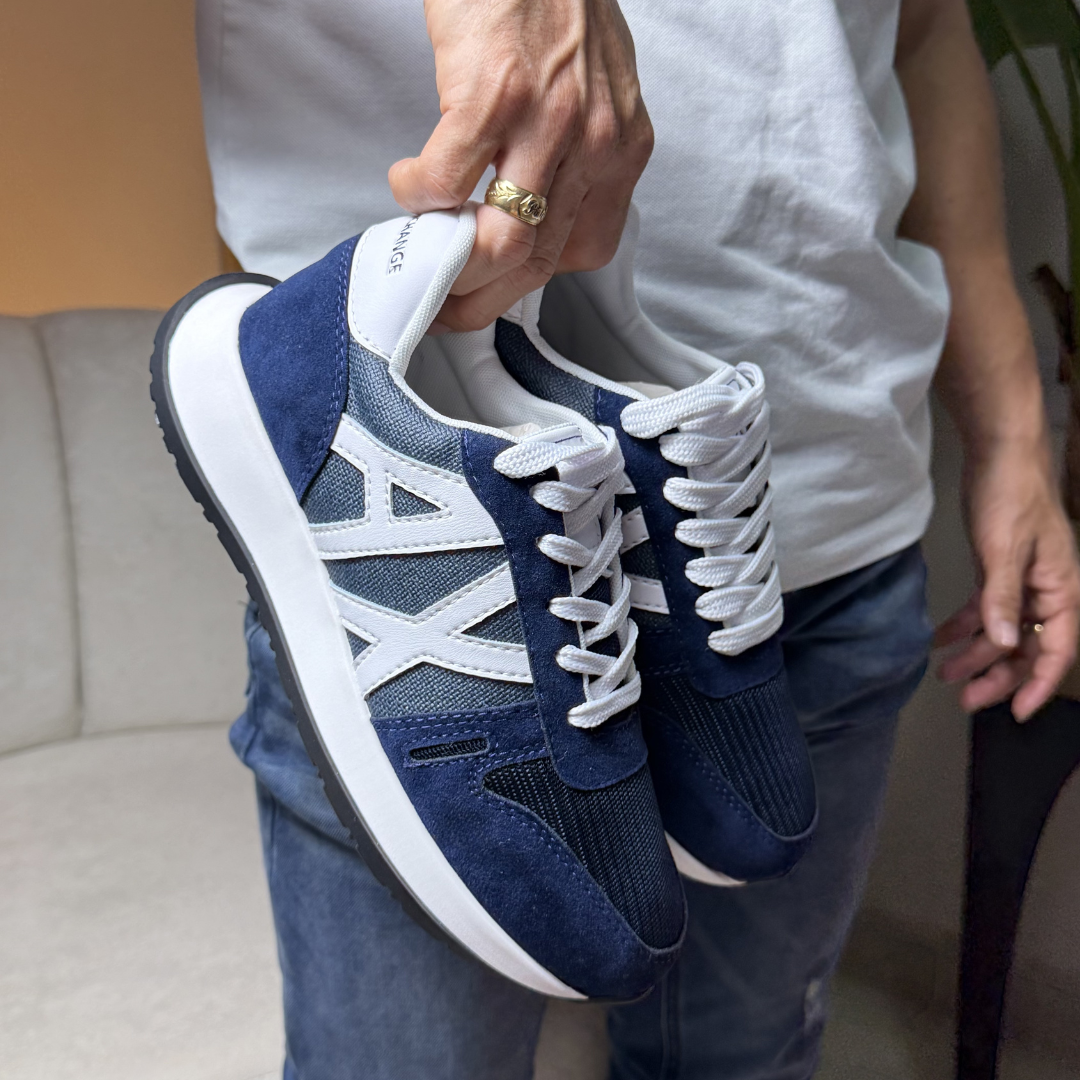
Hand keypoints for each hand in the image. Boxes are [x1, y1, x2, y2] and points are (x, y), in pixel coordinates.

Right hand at [389, 0, 652, 330]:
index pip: (583, 252)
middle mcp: (593, 143)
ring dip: (450, 266)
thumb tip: (537, 208)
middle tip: (443, 305)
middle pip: (538, 263)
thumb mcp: (596, 92)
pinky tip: (407, 181)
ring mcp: (546, 121)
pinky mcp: (492, 95)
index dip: (529, 283)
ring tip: (422, 252)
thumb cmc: (554, 3)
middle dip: (480, 301)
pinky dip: (417, 195)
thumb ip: (577, 156)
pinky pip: (445, 181)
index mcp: (620, 148)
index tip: (492, 289)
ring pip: (501, 243)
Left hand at [936, 441, 1079, 719]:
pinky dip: (964, 625)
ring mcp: (1022, 581)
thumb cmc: (1011, 495)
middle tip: (964, 698)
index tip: (1016, 713)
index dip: (1038, 684)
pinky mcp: (999, 568)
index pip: (1056, 649)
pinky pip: (985, 607)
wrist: (999, 452)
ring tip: (945, 674)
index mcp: (1060, 589)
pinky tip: (939, 639)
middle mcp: (1046, 591)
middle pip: (1026, 646)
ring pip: (1003, 631)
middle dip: (998, 675)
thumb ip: (1002, 597)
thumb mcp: (1003, 548)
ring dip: (977, 654)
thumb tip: (1004, 643)